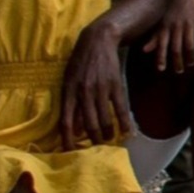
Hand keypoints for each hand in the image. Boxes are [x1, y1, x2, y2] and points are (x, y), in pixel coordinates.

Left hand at [55, 22, 133, 149]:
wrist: (98, 40)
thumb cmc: (80, 62)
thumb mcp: (69, 80)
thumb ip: (71, 103)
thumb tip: (75, 129)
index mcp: (69, 91)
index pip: (66, 121)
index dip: (68, 139)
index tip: (70, 152)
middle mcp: (84, 92)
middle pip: (88, 124)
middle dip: (92, 140)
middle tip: (95, 150)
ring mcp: (100, 89)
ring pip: (104, 119)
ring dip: (107, 134)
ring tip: (109, 141)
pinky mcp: (115, 85)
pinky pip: (120, 109)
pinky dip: (124, 122)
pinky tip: (127, 132)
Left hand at [145, 0, 193, 75]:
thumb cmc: (173, 12)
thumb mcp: (163, 24)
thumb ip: (155, 38)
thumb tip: (144, 51)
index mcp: (166, 27)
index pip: (162, 45)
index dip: (161, 57)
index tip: (161, 69)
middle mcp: (176, 26)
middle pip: (176, 48)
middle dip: (177, 61)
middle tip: (179, 71)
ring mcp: (189, 24)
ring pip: (189, 45)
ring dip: (190, 57)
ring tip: (190, 64)